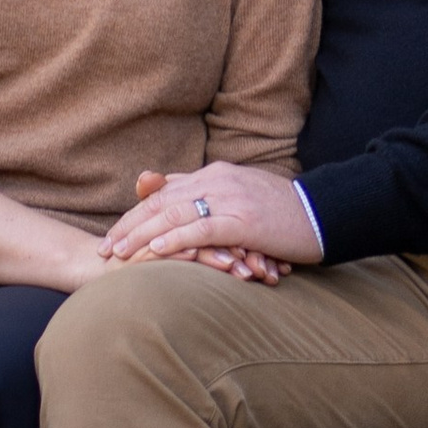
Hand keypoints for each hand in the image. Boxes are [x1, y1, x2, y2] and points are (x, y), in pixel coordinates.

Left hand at [101, 165, 321, 269]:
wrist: (322, 213)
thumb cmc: (283, 212)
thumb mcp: (242, 198)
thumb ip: (210, 199)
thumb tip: (183, 209)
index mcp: (215, 175)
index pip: (165, 192)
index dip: (136, 212)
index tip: (114, 233)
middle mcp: (217, 181)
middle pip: (162, 201)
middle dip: (130, 224)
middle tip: (105, 247)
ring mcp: (230, 199)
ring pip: (175, 213)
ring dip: (143, 234)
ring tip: (119, 253)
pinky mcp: (243, 221)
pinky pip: (201, 228)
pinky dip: (176, 239)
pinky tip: (156, 251)